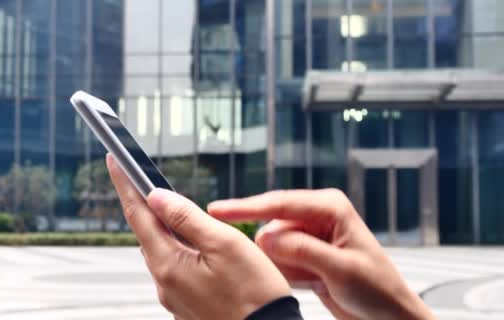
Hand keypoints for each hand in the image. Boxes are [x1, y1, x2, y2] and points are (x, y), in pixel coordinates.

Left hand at [106, 154, 290, 319]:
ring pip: (161, 251)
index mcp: (169, 265)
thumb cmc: (255, 294)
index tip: (115, 161)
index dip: (126, 184)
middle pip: (146, 233)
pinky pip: (175, 269)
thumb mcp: (225, 244)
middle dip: (142, 204)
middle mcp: (165, 284)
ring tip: (164, 204)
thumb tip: (157, 197)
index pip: (138, 214)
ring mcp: (175, 298)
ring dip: (160, 226)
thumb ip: (187, 218)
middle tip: (138, 176)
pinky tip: (189, 242)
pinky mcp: (187, 306)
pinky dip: (176, 248)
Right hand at [208, 189, 435, 319]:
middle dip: (274, 251)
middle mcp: (317, 216)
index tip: (217, 209)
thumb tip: (264, 236)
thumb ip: (303, 251)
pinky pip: (278, 259)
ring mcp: (310, 234)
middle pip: (272, 225)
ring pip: (272, 245)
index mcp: (330, 207)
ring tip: (312, 279)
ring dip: (283, 266)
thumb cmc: (378, 290)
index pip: (280, 204)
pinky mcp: (304, 252)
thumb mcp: (342, 270)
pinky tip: (310, 282)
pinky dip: (286, 273)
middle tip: (300, 271)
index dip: (245, 207)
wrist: (388, 315)